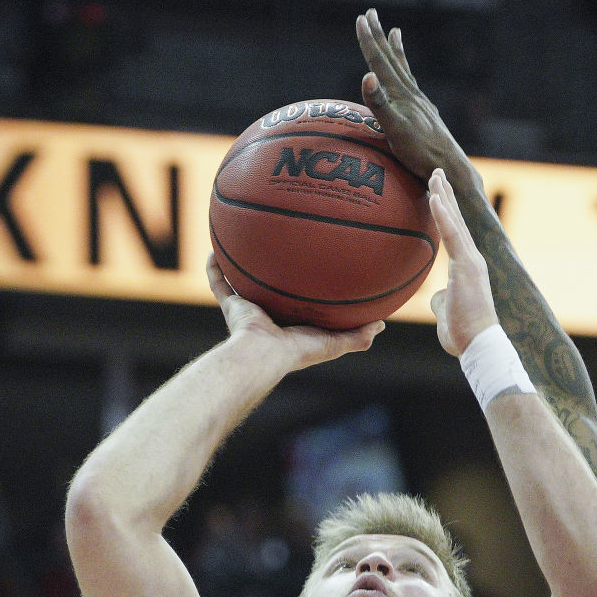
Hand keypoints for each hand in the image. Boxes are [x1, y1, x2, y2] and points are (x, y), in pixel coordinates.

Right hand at [206, 254, 381, 370]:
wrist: (262, 355)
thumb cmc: (298, 351)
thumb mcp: (334, 344)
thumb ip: (358, 336)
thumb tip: (382, 325)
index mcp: (292, 325)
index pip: (301, 306)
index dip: (305, 291)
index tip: (314, 271)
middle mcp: (270, 316)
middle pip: (271, 291)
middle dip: (274, 275)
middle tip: (281, 249)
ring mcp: (249, 310)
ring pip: (243, 284)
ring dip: (242, 266)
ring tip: (246, 241)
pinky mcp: (231, 307)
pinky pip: (219, 283)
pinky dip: (215, 267)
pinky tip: (215, 246)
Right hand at [356, 8, 476, 189]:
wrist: (449, 166)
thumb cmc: (420, 152)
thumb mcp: (394, 129)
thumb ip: (379, 103)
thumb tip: (366, 76)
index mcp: (400, 94)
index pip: (380, 62)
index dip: (369, 41)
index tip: (361, 18)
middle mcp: (411, 93)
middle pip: (392, 59)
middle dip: (379, 36)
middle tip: (372, 13)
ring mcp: (421, 103)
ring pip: (405, 70)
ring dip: (397, 51)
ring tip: (396, 33)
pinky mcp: (426, 114)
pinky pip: (413, 86)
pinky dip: (408, 75)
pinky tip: (410, 81)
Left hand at [427, 168, 496, 355]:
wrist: (479, 346)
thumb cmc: (464, 336)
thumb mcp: (447, 314)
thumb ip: (442, 301)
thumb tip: (436, 296)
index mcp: (468, 269)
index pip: (455, 234)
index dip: (447, 212)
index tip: (439, 192)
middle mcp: (472, 260)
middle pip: (457, 220)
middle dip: (446, 194)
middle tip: (437, 172)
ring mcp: (472, 261)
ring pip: (455, 221)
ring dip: (444, 195)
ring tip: (434, 174)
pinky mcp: (468, 266)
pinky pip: (452, 234)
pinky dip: (443, 214)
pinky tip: (434, 195)